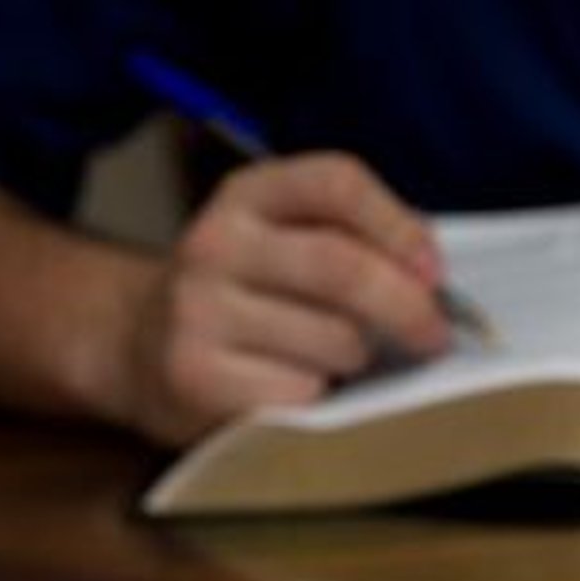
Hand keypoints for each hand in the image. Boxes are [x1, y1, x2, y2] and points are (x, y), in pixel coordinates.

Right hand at [123, 152, 450, 443]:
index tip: (435, 271)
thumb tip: (435, 278)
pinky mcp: (195, 376)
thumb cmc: (256, 297)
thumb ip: (362, 241)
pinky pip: (302, 391)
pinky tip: (299, 386)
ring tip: (340, 358)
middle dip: (408, 307)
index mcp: (251, 195)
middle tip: (434, 335)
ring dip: (360, 358)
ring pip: (334, 339)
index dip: (399, 226)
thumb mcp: (293, 242)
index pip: (337, 183)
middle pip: (341, 266)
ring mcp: (197, 309)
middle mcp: (215, 242)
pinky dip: (322, 397)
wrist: (144, 348)